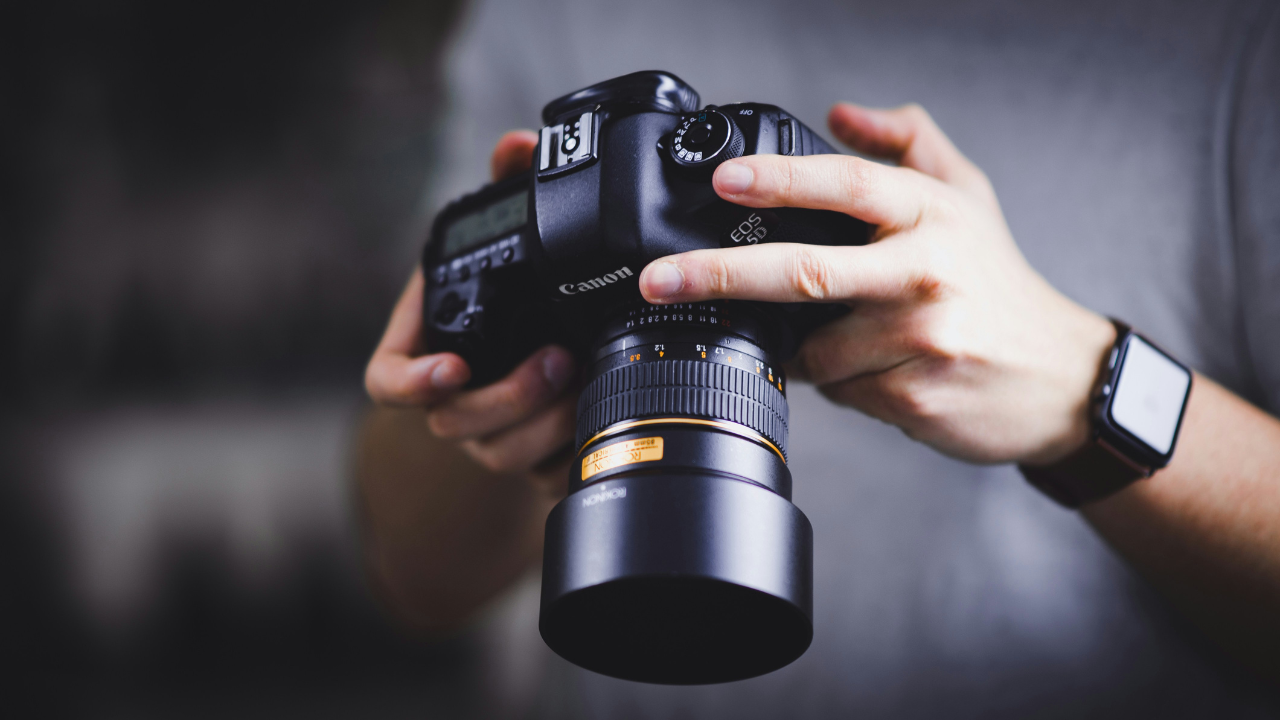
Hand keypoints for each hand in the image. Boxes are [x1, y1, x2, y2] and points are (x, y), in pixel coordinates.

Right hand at [365, 130, 576, 489]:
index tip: (453, 367)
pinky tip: (601, 420)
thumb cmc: (510, 286)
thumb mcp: (505, 236)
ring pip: (500, 453)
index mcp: (426, 343)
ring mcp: (487, 431)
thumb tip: (518, 145)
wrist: (543, 338)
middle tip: (558, 361)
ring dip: (543, 425)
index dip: (411, 383)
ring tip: (586, 383)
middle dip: (507, 399)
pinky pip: (540, 473)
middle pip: (453, 423)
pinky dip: (570, 452)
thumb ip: (507, 188)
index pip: (387, 381)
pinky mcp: (530, 455)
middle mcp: (450, 395)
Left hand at [638, 103, 1114, 464]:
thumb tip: (841, 112)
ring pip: (813, 348)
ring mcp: (921, 337)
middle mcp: (926, 271)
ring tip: (850, 340)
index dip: (781, 178)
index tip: (724, 180)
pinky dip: (838, 382)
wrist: (1059, 378)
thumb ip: (908, 144)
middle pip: (805, 270)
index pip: (848, 184)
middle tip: (661, 280)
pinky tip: (877, 372)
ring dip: (805, 349)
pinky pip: (838, 391)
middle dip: (720, 275)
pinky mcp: (914, 395)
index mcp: (931, 215)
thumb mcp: (968, 198)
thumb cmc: (999, 284)